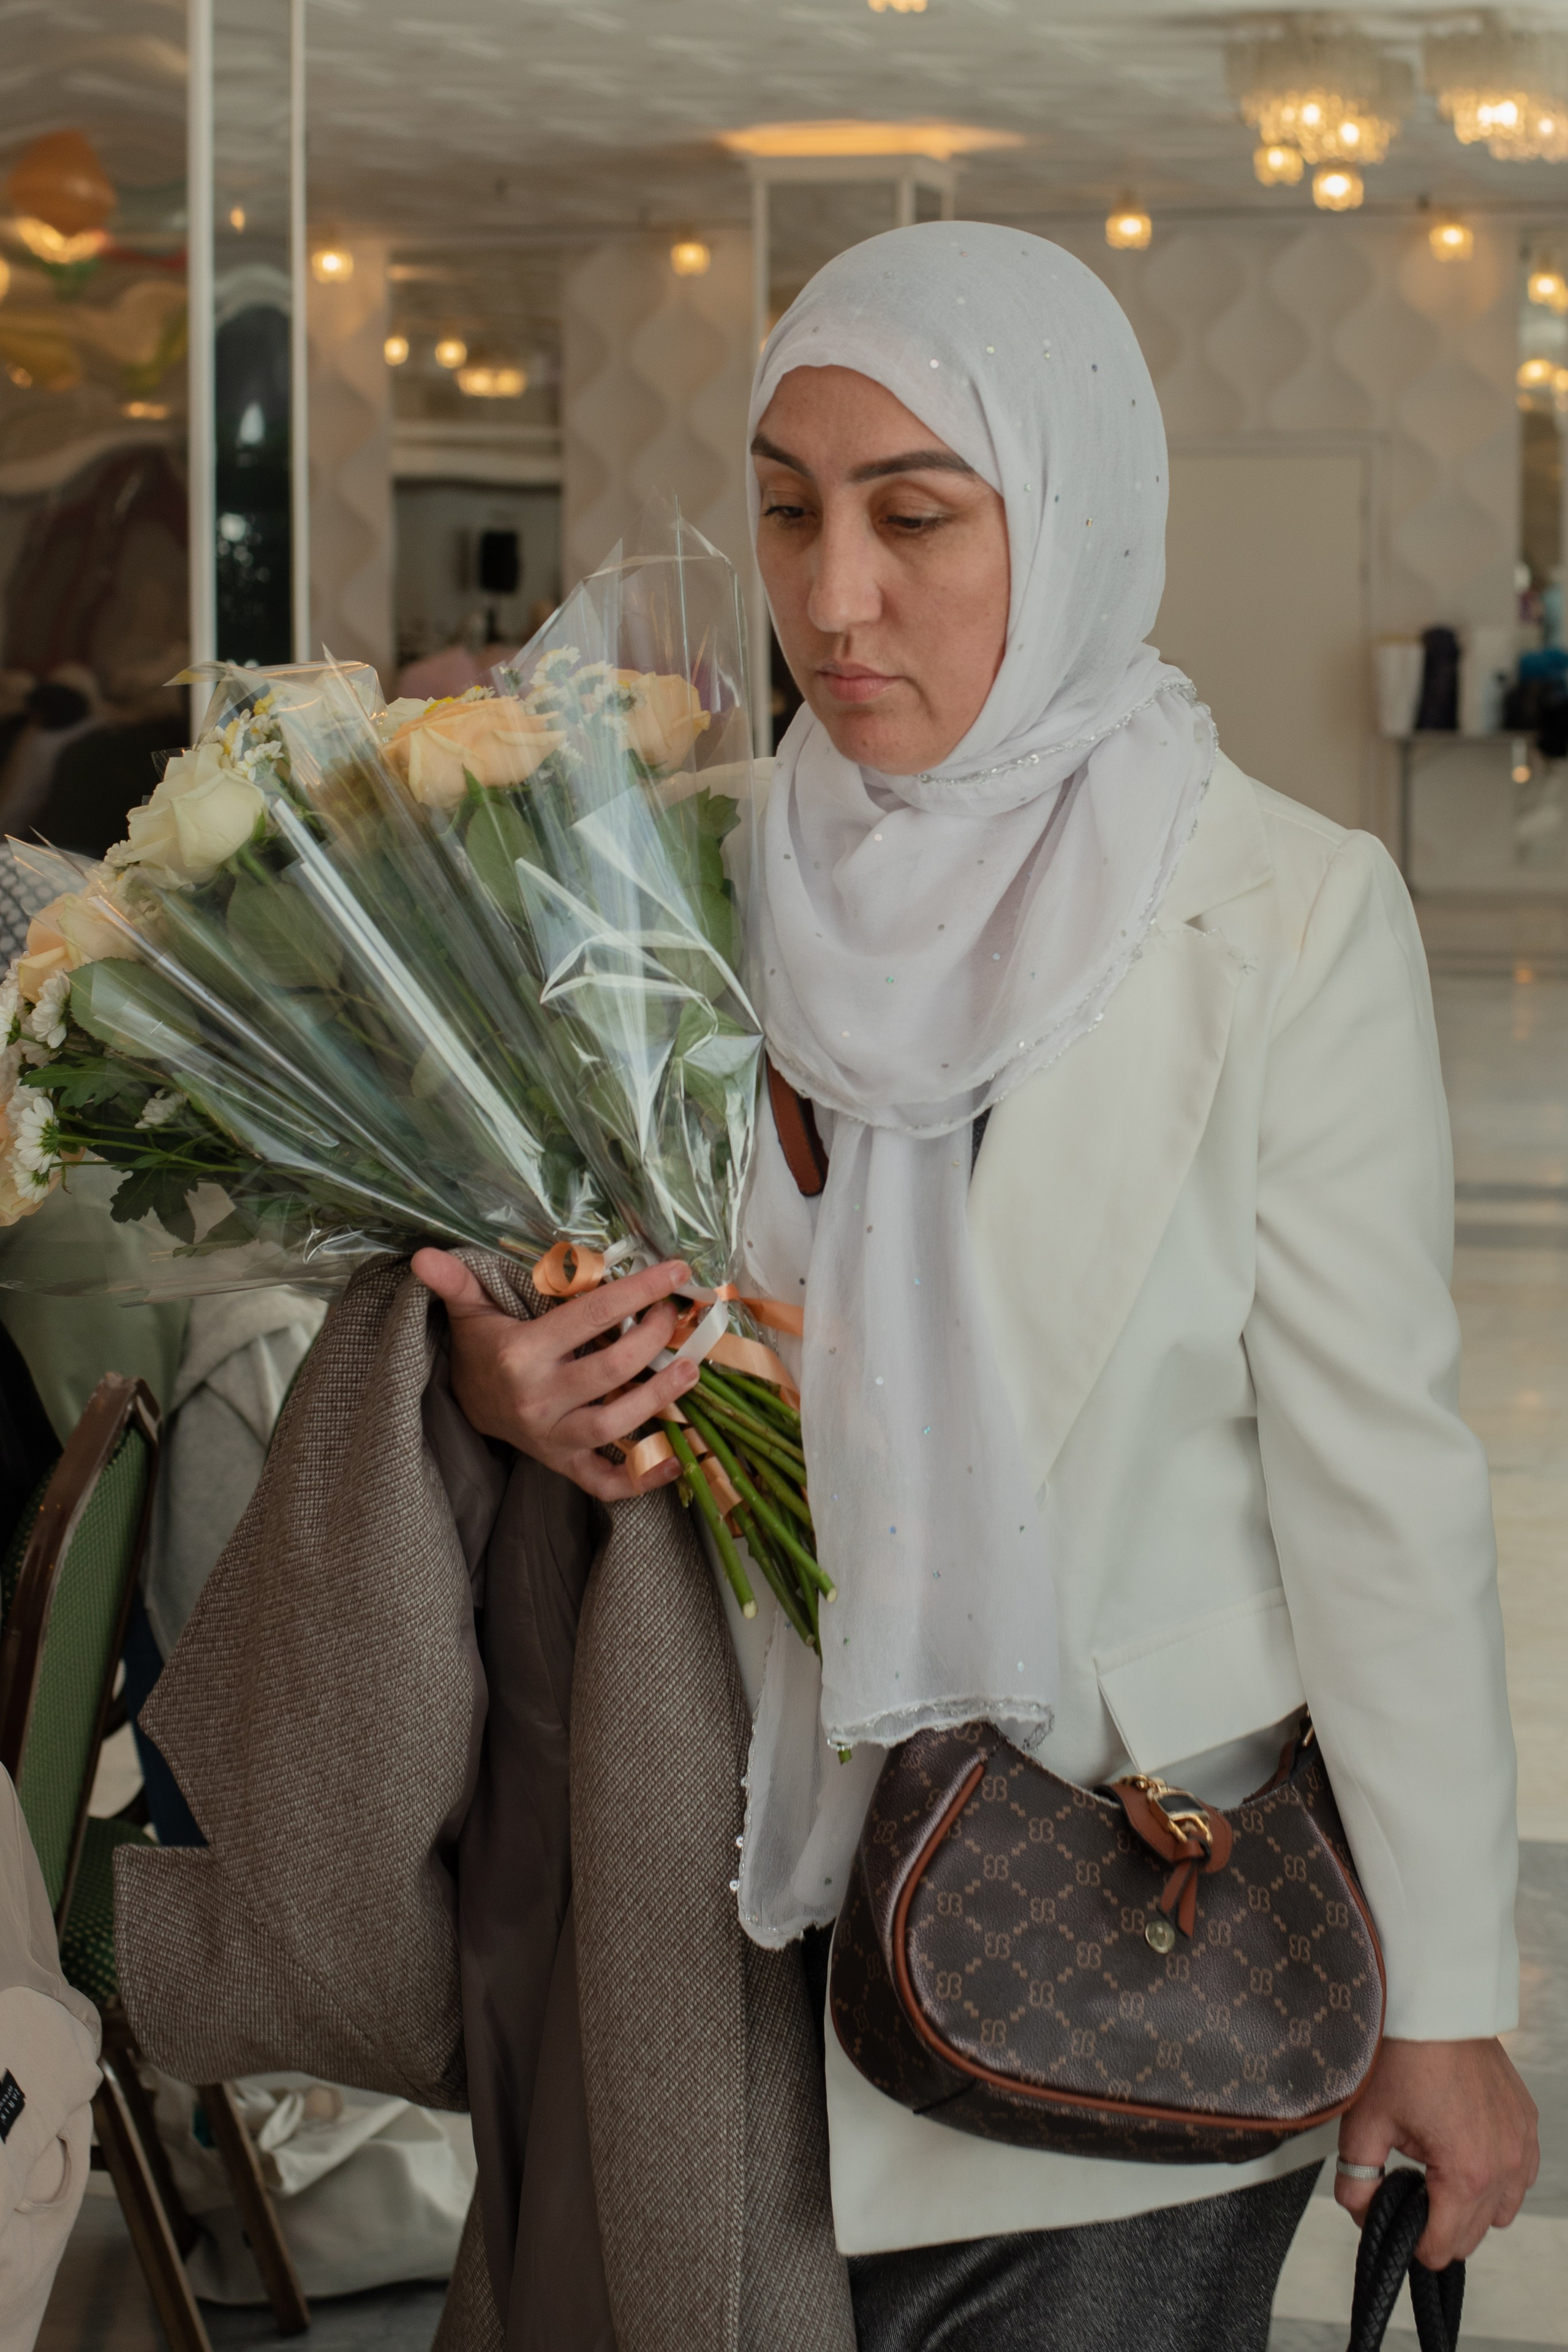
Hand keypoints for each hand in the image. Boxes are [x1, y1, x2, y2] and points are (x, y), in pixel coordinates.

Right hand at [410, 1248, 698, 1500]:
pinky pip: (605, 1482)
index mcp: (520, 1354)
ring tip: (690, 1370)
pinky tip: (677, 1458)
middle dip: (651, 1340)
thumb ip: (456, 1283)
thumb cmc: (483, 1348)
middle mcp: (537, 1399)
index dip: (637, 1291)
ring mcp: (552, 1437)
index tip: (675, 1271)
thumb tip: (423, 1255)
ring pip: (612, 1427)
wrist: (467, 1406)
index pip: (590, 1316)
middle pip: (609, 1371)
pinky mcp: (564, 1464)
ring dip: (658, 1400)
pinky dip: (642, 1478)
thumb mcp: (469, 1311)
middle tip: (674, 1317)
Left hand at [1336, 2036, 1538, 2266]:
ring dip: (1471, 2204)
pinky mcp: (1527, 2122)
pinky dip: (1496, 2175)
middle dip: (1438, 2223)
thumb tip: (1363, 2214)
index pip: (1445, 2247)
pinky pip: (1520, 2175)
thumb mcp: (1364, 2124)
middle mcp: (1505, 2164)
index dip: (1413, 2242)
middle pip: (1474, 2235)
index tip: (1395, 2217)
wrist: (1433, 2005)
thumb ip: (1357, 2182)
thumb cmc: (1401, 2056)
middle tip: (1409, 2187)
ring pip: (1501, 2209)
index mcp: (1467, 2173)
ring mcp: (1522, 2142)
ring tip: (1436, 2169)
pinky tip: (1463, 2150)